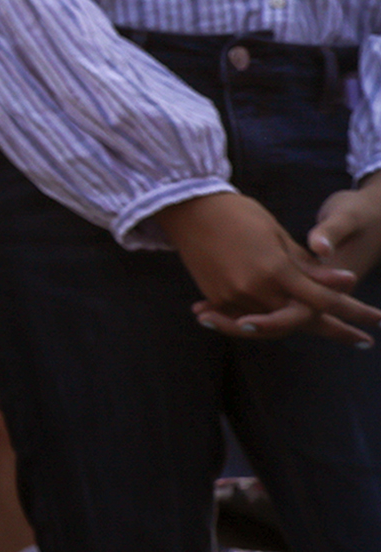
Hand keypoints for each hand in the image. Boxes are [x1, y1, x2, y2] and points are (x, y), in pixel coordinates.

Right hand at [160, 190, 380, 344]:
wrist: (189, 209)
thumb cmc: (239, 213)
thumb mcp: (278, 235)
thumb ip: (308, 265)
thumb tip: (344, 282)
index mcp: (276, 270)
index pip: (323, 299)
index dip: (353, 310)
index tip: (376, 319)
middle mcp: (256, 289)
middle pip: (304, 320)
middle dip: (336, 331)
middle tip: (363, 341)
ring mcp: (234, 297)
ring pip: (276, 323)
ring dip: (303, 326)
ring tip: (331, 330)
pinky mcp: (217, 299)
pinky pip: (248, 318)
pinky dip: (266, 320)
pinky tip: (284, 320)